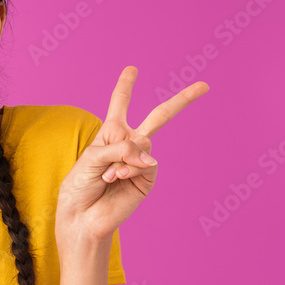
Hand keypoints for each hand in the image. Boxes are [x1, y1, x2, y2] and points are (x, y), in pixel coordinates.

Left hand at [56, 66, 208, 241]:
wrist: (82, 215)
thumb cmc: (80, 186)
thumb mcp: (91, 157)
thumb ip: (119, 149)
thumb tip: (150, 158)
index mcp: (110, 134)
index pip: (119, 105)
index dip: (125, 86)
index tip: (132, 69)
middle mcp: (128, 144)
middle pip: (159, 117)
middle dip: (182, 101)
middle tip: (204, 86)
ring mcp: (140, 161)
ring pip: (144, 143)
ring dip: (121, 160)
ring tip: (106, 175)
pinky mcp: (147, 178)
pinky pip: (145, 163)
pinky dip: (128, 169)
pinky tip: (115, 179)